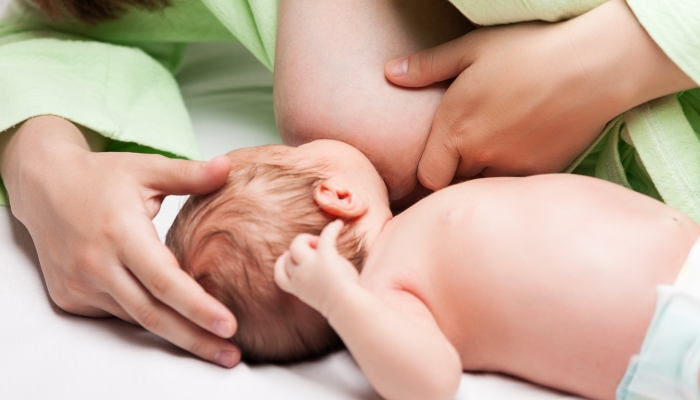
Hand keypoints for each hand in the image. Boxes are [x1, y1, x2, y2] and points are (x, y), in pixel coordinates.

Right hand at [0, 116, 239, 366]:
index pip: (165, 280)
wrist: (44, 186)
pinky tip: (169, 316)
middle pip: (153, 314)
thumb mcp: (146, 168)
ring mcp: (80, 284)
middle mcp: (97, 264)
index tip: (229, 324)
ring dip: (174, 332)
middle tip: (230, 354)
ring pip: (136, 318)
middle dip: (195, 339)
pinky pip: (117, 313)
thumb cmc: (101, 177)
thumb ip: (188, 174)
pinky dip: (145, 316)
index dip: (198, 306)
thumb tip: (228, 167)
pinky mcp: (71, 297)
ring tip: (212, 343)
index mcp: (120, 233)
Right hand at [274, 220, 359, 316]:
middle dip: (298, 251)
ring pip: (296, 244)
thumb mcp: (318, 295)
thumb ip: (312, 281)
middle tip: (314, 250)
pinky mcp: (324, 256)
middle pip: (288, 257)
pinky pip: (325, 236)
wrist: (346, 307)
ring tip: (318, 241)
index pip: (278, 276)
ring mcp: (309, 266)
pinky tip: (339, 225)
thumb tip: (320, 263)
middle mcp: (298, 276)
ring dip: (305, 239)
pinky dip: (332, 228)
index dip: (281, 264)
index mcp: (296, 288)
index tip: (287, 257)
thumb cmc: (339, 304)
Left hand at [385, 0, 695, 188]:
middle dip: (455, 174)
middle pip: (455, 185)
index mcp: (455, 130)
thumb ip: (427, 66)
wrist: (596, 64)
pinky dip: (512, 177)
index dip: (428, 173)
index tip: (435, 163)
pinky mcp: (543, 173)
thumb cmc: (529, 50)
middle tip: (464, 155)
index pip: (427, 178)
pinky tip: (522, 152)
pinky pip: (517, 187)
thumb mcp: (471, 48)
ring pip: (486, 189)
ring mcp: (513, 168)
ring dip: (483, 177)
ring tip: (494, 153)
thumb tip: (389, 73)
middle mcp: (481, 156)